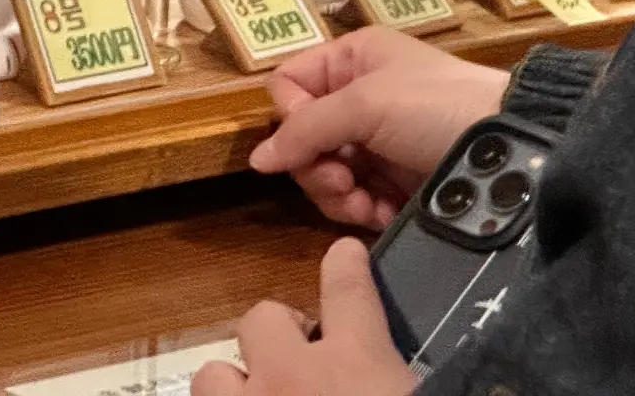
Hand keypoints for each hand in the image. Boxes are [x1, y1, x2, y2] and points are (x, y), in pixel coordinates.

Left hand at [191, 240, 413, 395]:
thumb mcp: (420, 393)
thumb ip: (403, 372)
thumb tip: (406, 371)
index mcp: (358, 364)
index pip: (348, 291)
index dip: (344, 266)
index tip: (343, 254)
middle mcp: (295, 376)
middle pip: (265, 318)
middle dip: (277, 333)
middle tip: (299, 364)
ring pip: (214, 374)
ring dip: (235, 385)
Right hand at [251, 27, 506, 230]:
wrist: (510, 150)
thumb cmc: (435, 108)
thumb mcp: (366, 104)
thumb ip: (306, 129)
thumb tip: (256, 161)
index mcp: (351, 60)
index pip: (288, 85)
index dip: (291, 116)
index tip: (317, 137)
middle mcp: (358, 97)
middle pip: (302, 138)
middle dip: (316, 166)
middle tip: (342, 180)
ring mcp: (376, 142)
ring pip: (324, 173)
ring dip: (336, 194)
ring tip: (364, 204)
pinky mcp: (394, 182)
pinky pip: (354, 199)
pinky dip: (361, 210)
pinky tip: (380, 214)